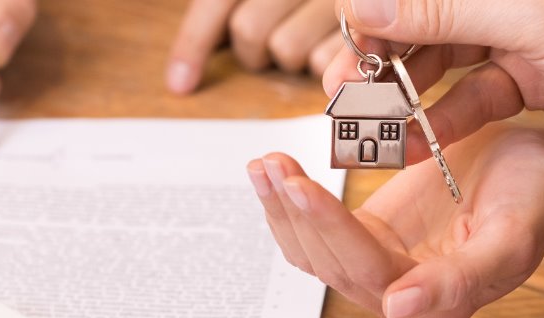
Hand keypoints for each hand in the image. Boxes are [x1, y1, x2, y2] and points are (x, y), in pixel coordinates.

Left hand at [167, 0, 342, 93]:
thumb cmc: (319, 6)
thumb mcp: (278, 3)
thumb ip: (233, 14)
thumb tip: (186, 71)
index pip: (216, 4)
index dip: (193, 46)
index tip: (181, 83)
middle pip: (248, 30)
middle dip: (255, 50)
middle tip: (271, 49)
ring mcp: (331, 2)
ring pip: (286, 49)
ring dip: (296, 58)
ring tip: (315, 42)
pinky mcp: (362, 21)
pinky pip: (326, 62)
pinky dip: (330, 65)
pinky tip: (343, 50)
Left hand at [246, 125, 543, 317]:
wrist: (538, 165)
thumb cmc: (534, 194)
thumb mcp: (513, 233)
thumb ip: (463, 279)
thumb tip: (399, 311)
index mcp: (440, 304)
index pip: (370, 271)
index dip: (332, 230)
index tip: (303, 187)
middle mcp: (403, 296)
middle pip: (332, 264)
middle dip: (297, 213)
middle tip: (272, 164)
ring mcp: (382, 267)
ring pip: (314, 253)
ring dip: (283, 210)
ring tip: (265, 163)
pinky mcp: (369, 237)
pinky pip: (318, 232)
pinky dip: (291, 203)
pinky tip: (274, 171)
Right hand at [324, 0, 543, 175]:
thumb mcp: (537, 21)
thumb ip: (448, 7)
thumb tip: (366, 1)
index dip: (379, 8)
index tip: (345, 43)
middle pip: (431, 15)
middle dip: (384, 54)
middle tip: (345, 93)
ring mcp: (530, 34)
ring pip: (449, 57)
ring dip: (408, 92)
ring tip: (372, 127)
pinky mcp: (540, 78)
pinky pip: (476, 94)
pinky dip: (446, 118)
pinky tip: (418, 141)